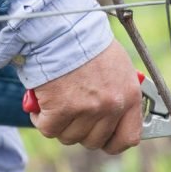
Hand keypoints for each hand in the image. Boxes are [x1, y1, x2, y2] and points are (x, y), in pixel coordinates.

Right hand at [27, 40, 142, 153]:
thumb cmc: (88, 44)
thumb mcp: (118, 67)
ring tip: (56, 102)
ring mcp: (88, 109)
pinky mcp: (62, 110)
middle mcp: (112, 106)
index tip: (103, 139)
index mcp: (130, 96)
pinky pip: (49, 129)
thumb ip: (118, 93)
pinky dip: (41, 118)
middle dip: (79, 130)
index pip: (128, 138)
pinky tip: (42, 103)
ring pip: (69, 137)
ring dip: (59, 124)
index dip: (112, 142)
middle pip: (93, 141)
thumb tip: (113, 114)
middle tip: (71, 113)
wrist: (63, 29)